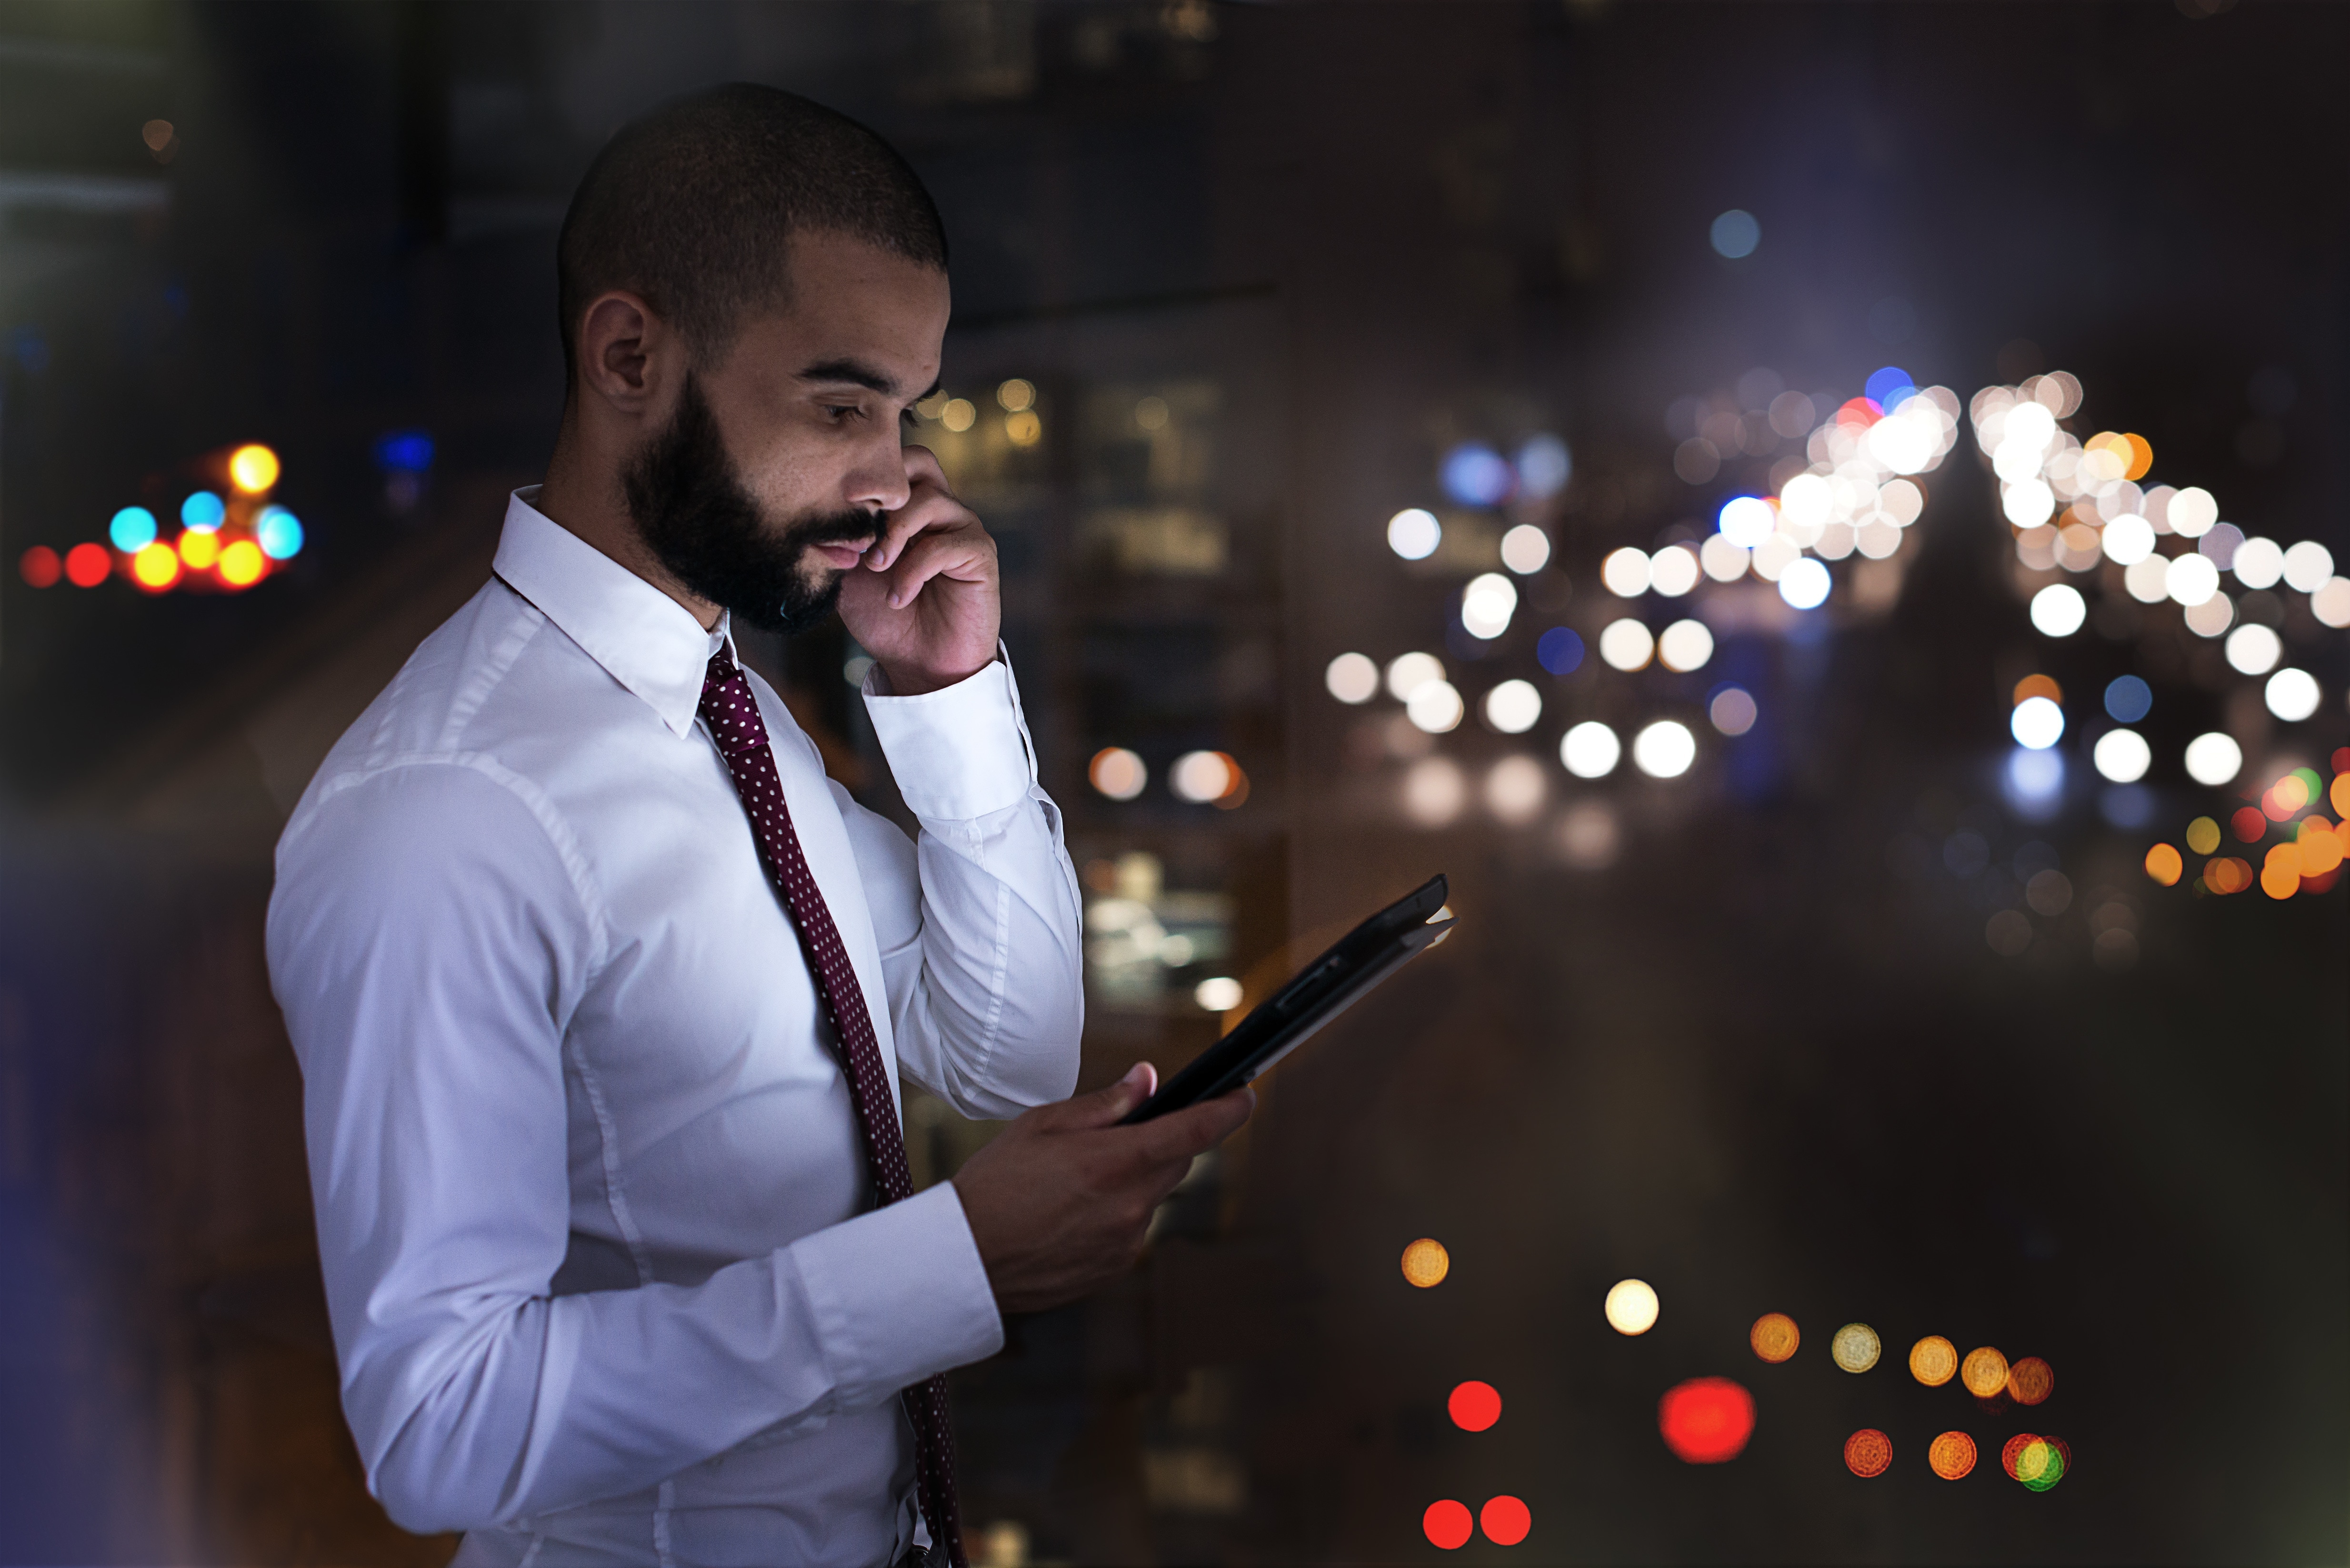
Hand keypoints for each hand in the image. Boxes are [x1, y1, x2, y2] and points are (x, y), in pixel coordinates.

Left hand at [835, 447, 999, 694]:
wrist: (920, 665)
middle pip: (919, 461)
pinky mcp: (980, 553)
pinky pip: (946, 545)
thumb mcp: (849, 575)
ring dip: (895, 534)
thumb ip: (840, 541)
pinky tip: (899, 596)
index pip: (894, 459)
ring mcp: (962, 527)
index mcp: (908, 506)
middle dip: (884, 493)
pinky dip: (914, 570)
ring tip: (877, 567)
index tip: (836, 507)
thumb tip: (820, 513)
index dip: (866, 473)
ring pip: (930, 500)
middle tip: (859, 529)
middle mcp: (939, 509)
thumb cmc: (886, 619)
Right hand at [951, 1063, 1255, 1314]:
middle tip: (1118, 1137)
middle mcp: (1131, 1205)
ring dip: (1132, 1181)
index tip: (1244, 1096)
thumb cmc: (993, 1186)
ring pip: (1152, 1197)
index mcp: (1116, 1162)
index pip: (1196, 1130)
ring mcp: (1126, 1241)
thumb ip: (1104, 1104)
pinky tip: (1071, 1214)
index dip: (1229, 1110)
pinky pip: (1132, 1229)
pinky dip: (1115, 1214)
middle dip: (1161, 1143)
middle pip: (1176, 1162)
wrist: (964, 1261)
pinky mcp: (1115, 1268)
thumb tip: (1147, 1081)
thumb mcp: (1042, 1125)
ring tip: (1075, 1183)